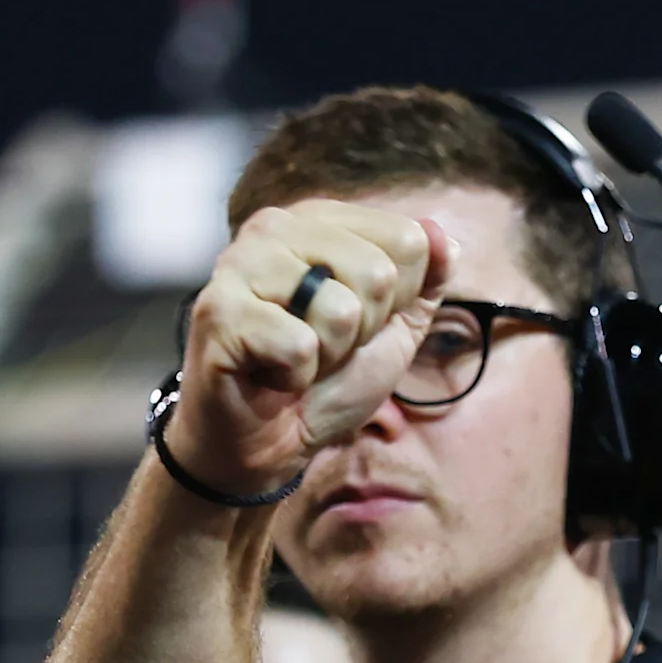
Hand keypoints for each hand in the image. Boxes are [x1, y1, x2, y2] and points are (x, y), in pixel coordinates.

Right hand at [170, 202, 453, 493]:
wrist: (270, 441)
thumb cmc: (329, 378)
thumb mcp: (395, 326)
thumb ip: (427, 279)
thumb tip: (442, 233)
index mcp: (320, 221)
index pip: (408, 239)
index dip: (397, 299)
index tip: (356, 323)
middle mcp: (275, 227)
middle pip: (378, 272)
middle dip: (363, 329)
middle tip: (321, 346)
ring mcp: (240, 264)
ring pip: (339, 308)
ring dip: (329, 353)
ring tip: (294, 358)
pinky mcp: (218, 311)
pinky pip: (299, 345)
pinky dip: (295, 376)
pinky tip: (269, 373)